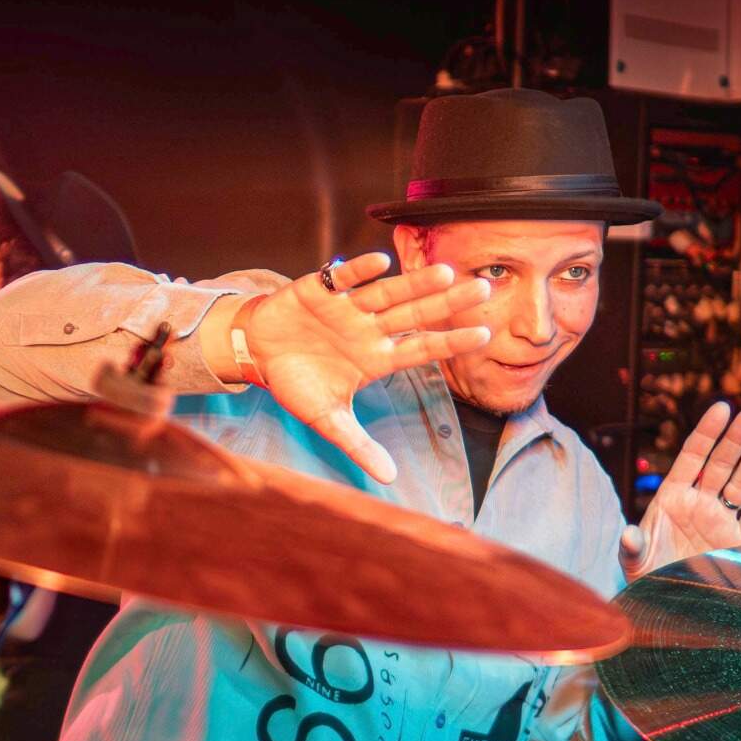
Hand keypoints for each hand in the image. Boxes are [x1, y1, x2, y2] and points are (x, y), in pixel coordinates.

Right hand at [227, 252, 491, 482]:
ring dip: (415, 284)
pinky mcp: (318, 290)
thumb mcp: (327, 419)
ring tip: (445, 273)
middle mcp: (368, 330)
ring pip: (387, 294)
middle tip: (483, 290)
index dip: (451, 343)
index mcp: (376, 358)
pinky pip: (342, 279)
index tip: (485, 335)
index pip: (421, 349)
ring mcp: (347, 309)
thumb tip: (390, 478)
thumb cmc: (296, 383)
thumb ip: (359, 445)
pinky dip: (359, 271)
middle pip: (414, 315)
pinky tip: (381, 262)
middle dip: (447, 303)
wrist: (255, 352)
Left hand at [619, 402, 740, 580]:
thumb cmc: (645, 578)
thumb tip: (627, 535)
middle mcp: (698, 504)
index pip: (692, 456)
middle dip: (735, 439)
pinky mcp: (736, 542)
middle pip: (720, 463)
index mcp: (672, 497)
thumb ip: (632, 547)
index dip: (707, 432)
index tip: (722, 408)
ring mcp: (719, 520)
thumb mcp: (634, 561)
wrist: (665, 603)